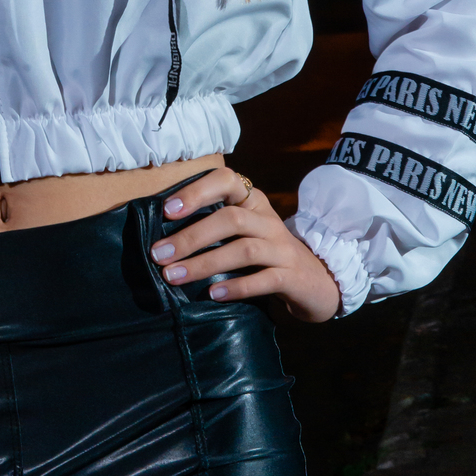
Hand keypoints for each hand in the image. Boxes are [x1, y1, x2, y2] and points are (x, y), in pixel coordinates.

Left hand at [150, 169, 340, 323]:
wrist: (316, 282)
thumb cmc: (267, 254)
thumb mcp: (245, 232)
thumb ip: (215, 228)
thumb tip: (164, 238)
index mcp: (253, 202)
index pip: (228, 181)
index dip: (197, 192)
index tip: (167, 210)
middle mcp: (268, 220)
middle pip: (230, 219)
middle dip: (191, 236)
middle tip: (159, 254)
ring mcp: (282, 249)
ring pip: (243, 250)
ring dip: (205, 263)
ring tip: (174, 277)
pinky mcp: (292, 277)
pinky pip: (264, 280)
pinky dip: (237, 287)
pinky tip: (213, 295)